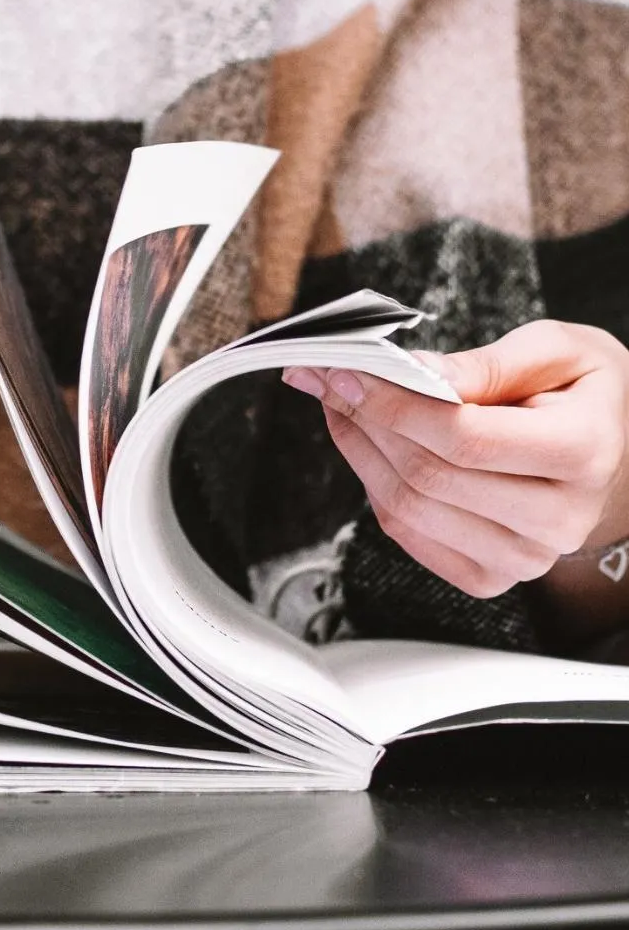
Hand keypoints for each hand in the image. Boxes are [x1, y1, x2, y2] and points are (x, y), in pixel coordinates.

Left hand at [282, 321, 628, 599]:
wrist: (616, 455)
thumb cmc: (585, 396)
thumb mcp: (559, 351)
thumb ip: (489, 363)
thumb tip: (420, 375)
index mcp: (582, 453)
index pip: (465, 438)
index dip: (395, 404)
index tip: (350, 370)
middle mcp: (557, 519)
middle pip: (428, 475)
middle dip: (365, 421)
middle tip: (329, 379)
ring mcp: (522, 559)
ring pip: (408, 509)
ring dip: (359, 452)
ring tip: (341, 405)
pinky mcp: (488, 578)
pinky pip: (407, 535)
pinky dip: (373, 486)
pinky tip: (366, 445)